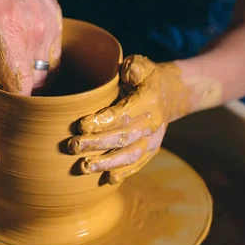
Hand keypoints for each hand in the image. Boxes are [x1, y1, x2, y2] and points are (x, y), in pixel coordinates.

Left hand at [0, 0, 61, 96]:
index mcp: (4, 26)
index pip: (15, 89)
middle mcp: (35, 28)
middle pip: (31, 88)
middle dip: (8, 95)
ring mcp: (51, 24)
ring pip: (44, 76)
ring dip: (21, 81)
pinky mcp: (57, 19)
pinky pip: (50, 58)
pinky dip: (32, 65)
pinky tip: (9, 52)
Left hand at [68, 55, 191, 184]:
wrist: (171, 94)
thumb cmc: (146, 77)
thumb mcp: (142, 65)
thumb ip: (133, 67)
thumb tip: (125, 73)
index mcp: (149, 101)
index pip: (123, 114)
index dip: (102, 121)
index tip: (81, 125)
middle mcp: (152, 123)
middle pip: (123, 137)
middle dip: (96, 144)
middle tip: (73, 146)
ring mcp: (153, 139)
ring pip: (130, 155)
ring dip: (106, 163)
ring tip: (84, 167)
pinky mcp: (151, 150)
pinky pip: (138, 164)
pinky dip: (123, 172)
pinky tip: (107, 179)